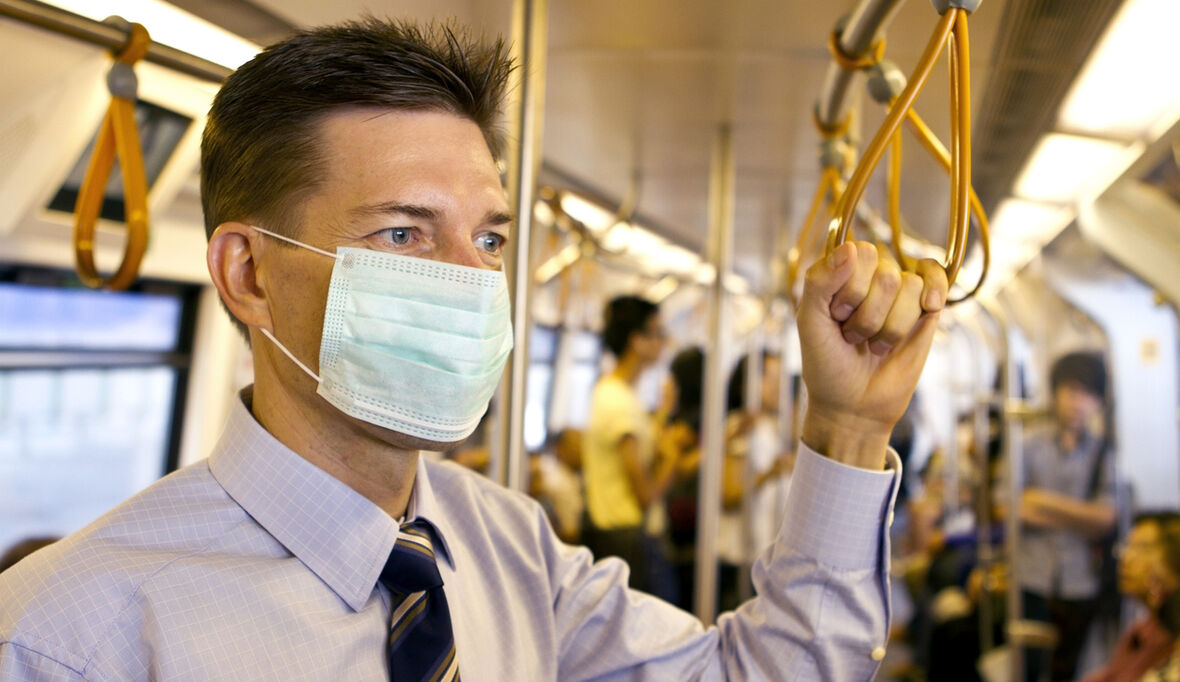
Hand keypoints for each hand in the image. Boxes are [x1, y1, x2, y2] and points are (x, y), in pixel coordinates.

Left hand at [797, 242, 946, 468]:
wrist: (852, 405)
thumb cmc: (826, 364)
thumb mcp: (810, 322)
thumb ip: (820, 282)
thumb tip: (851, 248)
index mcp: (839, 272)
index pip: (859, 253)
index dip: (850, 290)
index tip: (837, 317)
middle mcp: (869, 276)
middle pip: (886, 273)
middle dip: (869, 315)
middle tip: (854, 336)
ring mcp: (898, 292)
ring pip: (910, 287)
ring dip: (890, 326)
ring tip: (874, 343)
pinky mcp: (924, 310)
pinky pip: (936, 278)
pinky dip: (936, 288)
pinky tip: (931, 305)